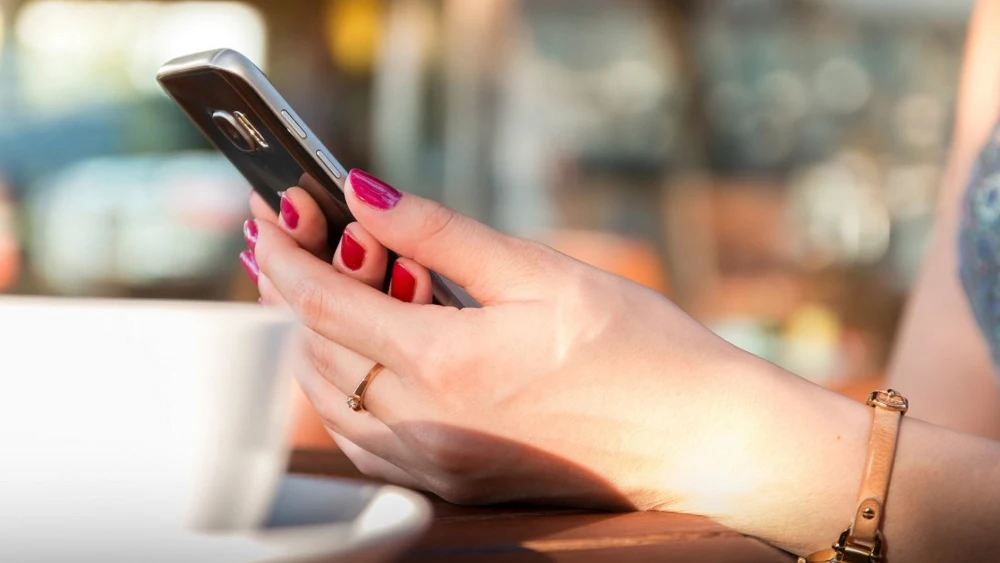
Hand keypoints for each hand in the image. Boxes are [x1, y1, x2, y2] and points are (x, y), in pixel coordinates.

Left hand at [243, 169, 814, 513]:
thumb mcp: (540, 271)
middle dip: (285, 293)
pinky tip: (357, 355)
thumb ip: (441, 234)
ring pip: (328, 399)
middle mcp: (427, 424)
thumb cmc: (636, 348)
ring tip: (311, 289)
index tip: (264, 216)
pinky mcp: (451, 481)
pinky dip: (341, 388)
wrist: (695, 438)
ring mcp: (436, 463)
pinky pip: (363, 438)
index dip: (285, 255)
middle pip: (313, 352)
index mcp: (446, 363)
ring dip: (307, 341)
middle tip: (282, 243)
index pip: (324, 302)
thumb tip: (364, 194)